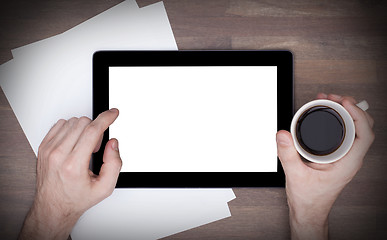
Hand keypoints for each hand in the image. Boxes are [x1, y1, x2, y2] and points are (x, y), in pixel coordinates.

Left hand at [18, 109, 121, 239]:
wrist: (54, 206)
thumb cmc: (76, 198)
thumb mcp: (104, 188)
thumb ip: (114, 164)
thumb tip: (113, 143)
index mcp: (73, 165)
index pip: (92, 131)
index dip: (106, 118)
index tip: (113, 113)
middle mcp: (58, 155)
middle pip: (83, 123)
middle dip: (95, 130)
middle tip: (95, 147)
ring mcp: (48, 150)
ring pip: (72, 121)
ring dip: (83, 130)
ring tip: (83, 148)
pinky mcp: (43, 146)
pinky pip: (60, 124)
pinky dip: (71, 130)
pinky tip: (74, 143)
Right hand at [276, 94, 373, 239]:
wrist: (308, 210)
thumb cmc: (308, 198)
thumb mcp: (295, 175)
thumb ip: (287, 154)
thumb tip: (283, 134)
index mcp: (347, 164)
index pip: (364, 135)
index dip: (357, 115)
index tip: (344, 102)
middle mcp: (350, 159)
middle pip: (362, 127)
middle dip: (350, 108)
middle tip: (333, 98)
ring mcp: (345, 157)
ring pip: (354, 129)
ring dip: (344, 113)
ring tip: (329, 102)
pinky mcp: (337, 156)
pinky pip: (344, 134)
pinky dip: (337, 120)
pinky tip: (326, 115)